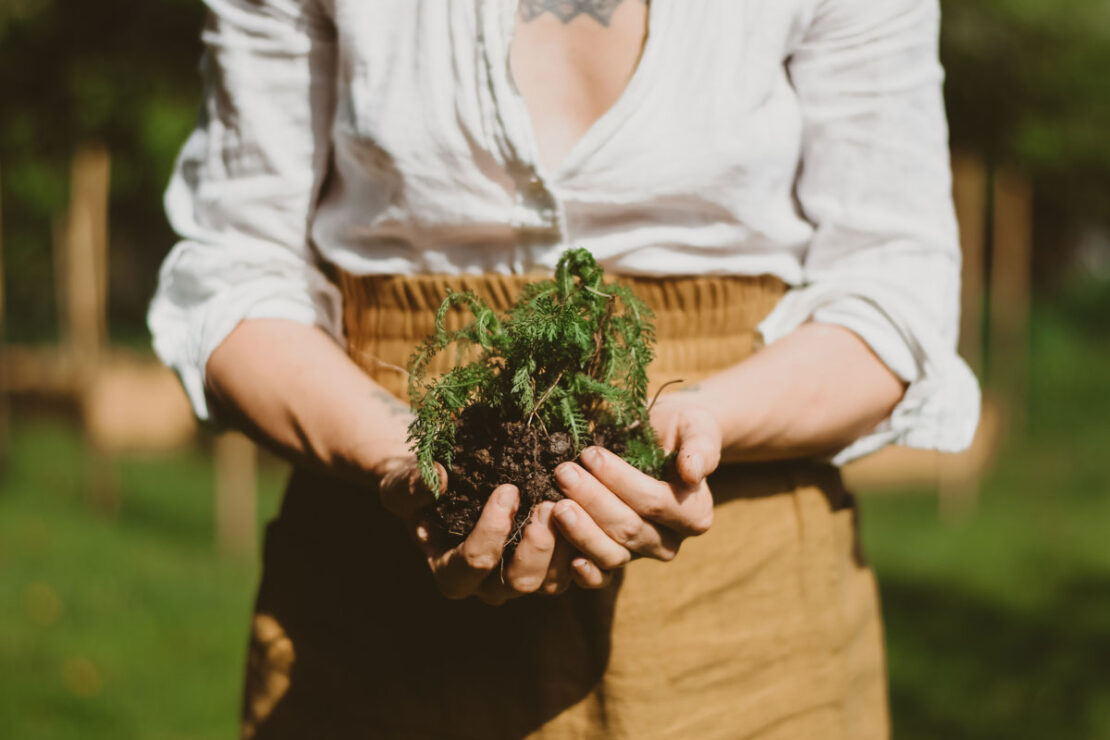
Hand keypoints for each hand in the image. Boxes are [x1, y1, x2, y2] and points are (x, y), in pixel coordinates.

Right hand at [377, 458, 595, 604]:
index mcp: (451, 572)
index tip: (507, 490)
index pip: (473, 565)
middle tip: (548, 505)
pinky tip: (589, 515)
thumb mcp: (404, 485)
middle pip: (519, 583)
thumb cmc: (419, 490)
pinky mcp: (548, 565)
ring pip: (552, 582)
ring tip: (570, 505)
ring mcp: (521, 576)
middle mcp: (489, 584)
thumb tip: (439, 477)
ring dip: (565, 547)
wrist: (444, 486)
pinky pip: (574, 571)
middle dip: (536, 546)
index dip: (491, 532)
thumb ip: (412, 486)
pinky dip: (585, 550)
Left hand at [551, 397, 719, 568]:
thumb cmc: (679, 430)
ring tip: (556, 505)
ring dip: (581, 532)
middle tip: (563, 473)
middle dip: (592, 501)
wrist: (661, 441)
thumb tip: (693, 471)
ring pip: (612, 554)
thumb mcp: (696, 427)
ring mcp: (641, 554)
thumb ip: (700, 448)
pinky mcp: (616, 558)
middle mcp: (670, 540)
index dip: (621, 481)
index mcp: (695, 513)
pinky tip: (567, 558)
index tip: (591, 454)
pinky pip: (601, 575)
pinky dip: (584, 572)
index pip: (655, 502)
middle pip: (629, 529)